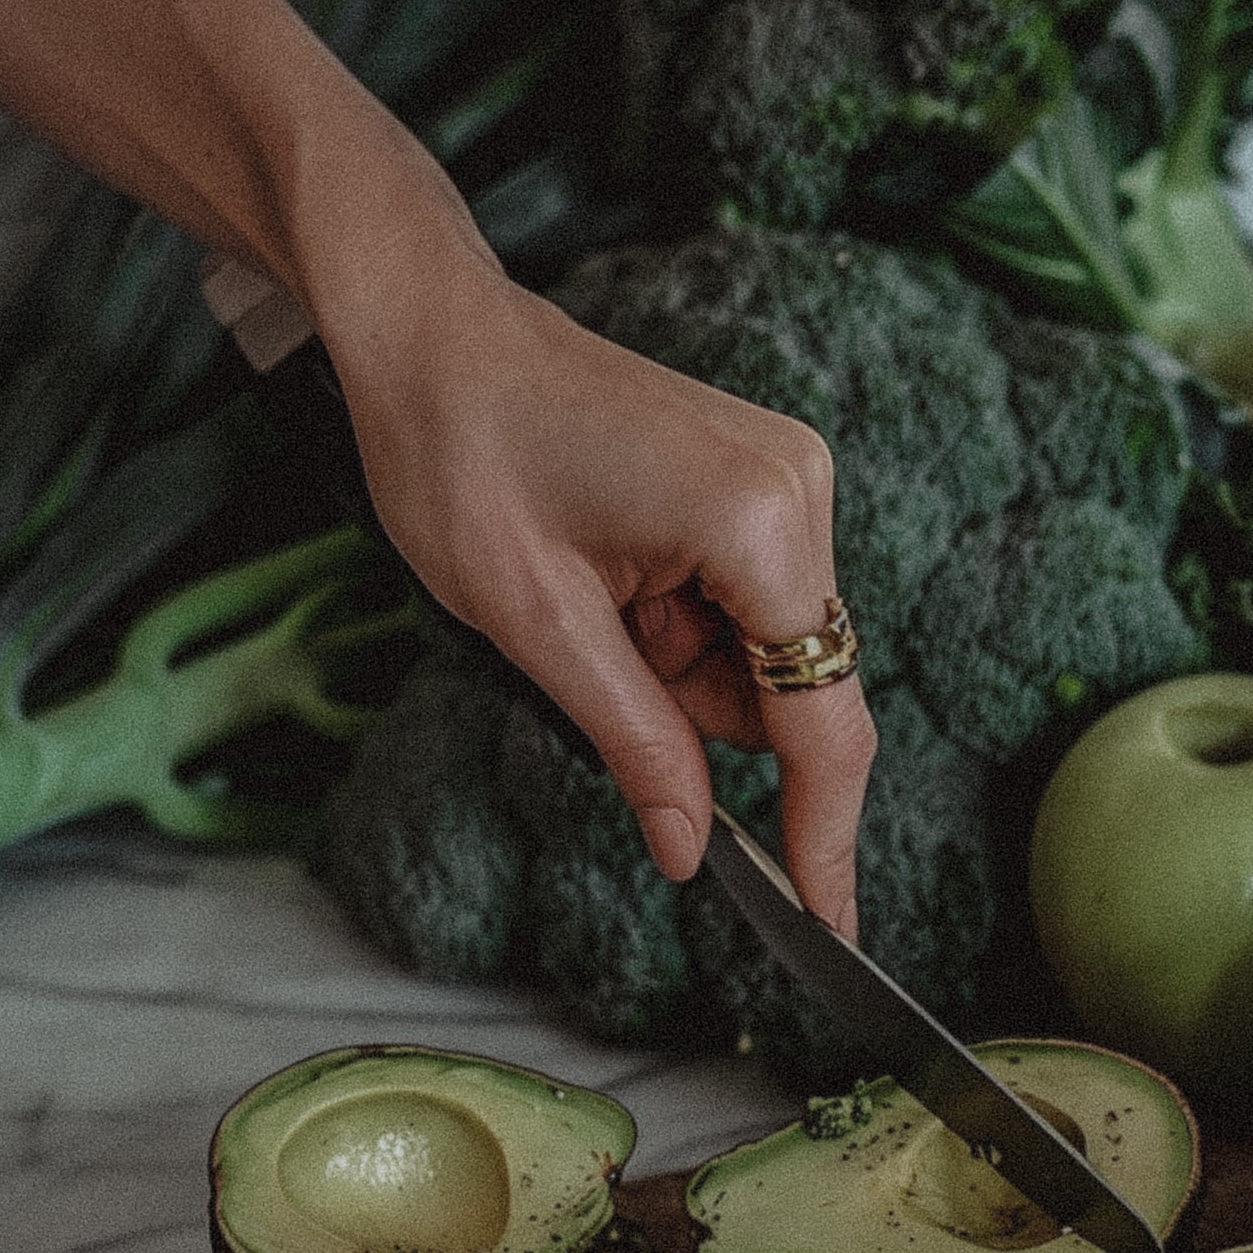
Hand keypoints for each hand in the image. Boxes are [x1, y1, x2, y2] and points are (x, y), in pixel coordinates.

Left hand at [0, 0, 875, 936]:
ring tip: (584, 605)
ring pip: (768, 654)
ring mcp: (787, 476)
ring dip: (683, 672)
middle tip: (596, 672)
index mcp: (761, 524)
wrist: (424, 324)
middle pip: (799, 688)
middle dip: (705, 720)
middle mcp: (801, 491)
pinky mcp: (761, 476)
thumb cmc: (459, 450)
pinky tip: (608, 584)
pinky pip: (748, 605)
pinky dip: (682, 631)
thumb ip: (638, 746)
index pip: (824, 721)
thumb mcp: (538, 627)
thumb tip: (692, 854)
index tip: (828, 928)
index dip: (825, 836)